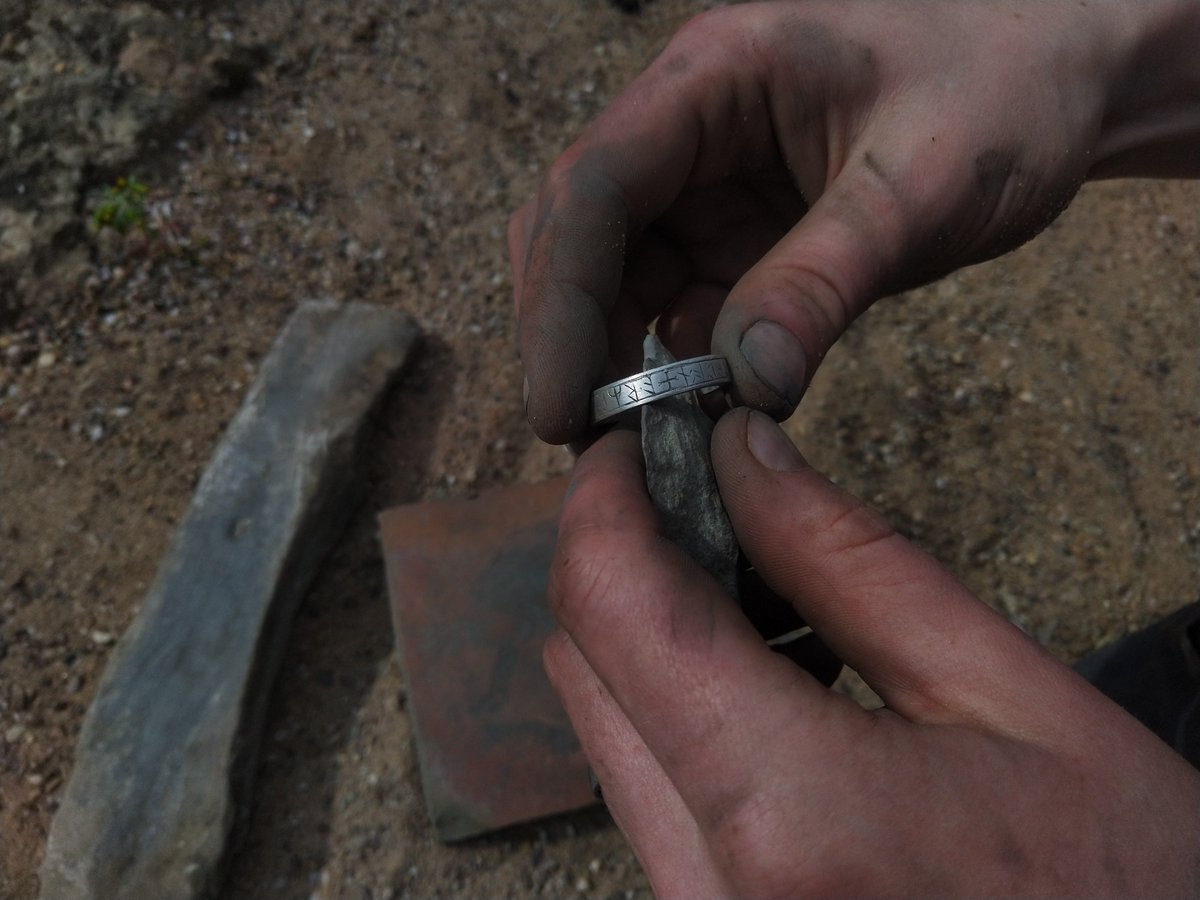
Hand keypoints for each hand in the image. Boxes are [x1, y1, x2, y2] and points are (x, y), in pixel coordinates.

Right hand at [509, 0, 1199, 443]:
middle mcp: (688, 126)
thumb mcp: (924, 183)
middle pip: (578, 231)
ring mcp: (706, 183)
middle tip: (584, 437)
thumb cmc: (1004, 88)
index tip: (559, 405)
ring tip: (639, 437)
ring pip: (615, 275)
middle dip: (570, 333)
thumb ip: (826, 279)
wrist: (1058, 77)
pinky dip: (673, 361)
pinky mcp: (735, 233)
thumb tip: (743, 390)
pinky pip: (676, 303)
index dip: (562, 300)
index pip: (595, 185)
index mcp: (714, 75)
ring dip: (616, 355)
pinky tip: (692, 411)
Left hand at [544, 410, 1199, 895]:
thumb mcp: (1011, 696)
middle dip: (625, 557)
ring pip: (605, 730)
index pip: (614, 608)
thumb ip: (854, 563)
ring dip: (652, 635)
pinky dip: (678, 711)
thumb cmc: (1122, 885)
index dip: (604, 500)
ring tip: (762, 590)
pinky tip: (771, 681)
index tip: (639, 443)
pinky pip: (646, 791)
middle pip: (585, 667)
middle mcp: (705, 884)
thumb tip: (743, 456)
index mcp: (787, 812)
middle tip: (708, 495)